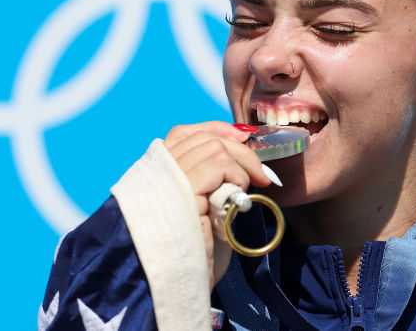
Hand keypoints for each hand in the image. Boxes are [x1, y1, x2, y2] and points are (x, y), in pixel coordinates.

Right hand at [162, 121, 270, 287]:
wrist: (171, 285)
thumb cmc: (189, 254)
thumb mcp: (200, 210)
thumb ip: (208, 183)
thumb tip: (239, 159)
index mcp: (154, 174)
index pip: (183, 133)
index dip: (215, 130)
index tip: (242, 139)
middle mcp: (155, 171)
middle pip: (203, 137)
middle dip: (238, 148)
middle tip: (261, 173)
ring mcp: (167, 177)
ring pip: (214, 146)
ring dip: (240, 164)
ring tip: (247, 189)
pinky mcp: (182, 188)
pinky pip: (218, 163)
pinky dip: (237, 174)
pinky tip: (239, 196)